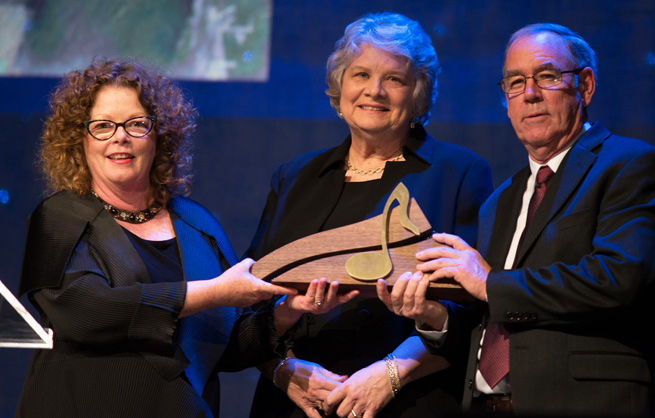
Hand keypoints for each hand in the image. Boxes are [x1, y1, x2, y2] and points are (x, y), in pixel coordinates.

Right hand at [182, 259, 297, 315]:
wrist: (215, 294)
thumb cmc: (228, 280)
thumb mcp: (240, 266)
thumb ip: (251, 262)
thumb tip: (255, 262)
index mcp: (258, 287)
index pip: (276, 289)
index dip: (287, 290)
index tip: (296, 290)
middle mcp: (257, 296)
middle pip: (269, 292)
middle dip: (271, 287)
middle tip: (272, 281)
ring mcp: (251, 302)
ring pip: (261, 296)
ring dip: (261, 290)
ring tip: (253, 282)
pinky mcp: (245, 304)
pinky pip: (253, 298)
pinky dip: (253, 293)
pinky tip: (245, 288)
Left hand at [274, 278, 358, 334]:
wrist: (295, 305)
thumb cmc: (311, 296)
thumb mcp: (323, 294)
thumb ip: (330, 288)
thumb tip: (339, 275)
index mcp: (331, 303)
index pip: (342, 300)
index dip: (349, 296)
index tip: (356, 291)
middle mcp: (325, 306)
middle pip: (330, 298)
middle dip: (333, 290)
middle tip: (336, 283)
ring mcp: (315, 306)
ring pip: (320, 297)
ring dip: (322, 288)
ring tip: (323, 279)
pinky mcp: (306, 304)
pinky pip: (311, 295)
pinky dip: (313, 288)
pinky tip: (315, 281)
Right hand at [276, 358, 347, 417]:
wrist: (284, 372)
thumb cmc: (302, 368)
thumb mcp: (318, 368)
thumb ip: (332, 375)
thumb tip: (345, 377)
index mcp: (320, 380)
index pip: (338, 388)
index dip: (345, 390)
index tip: (350, 390)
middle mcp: (316, 392)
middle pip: (334, 399)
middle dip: (341, 400)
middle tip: (346, 400)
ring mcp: (310, 400)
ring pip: (326, 407)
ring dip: (333, 408)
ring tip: (338, 406)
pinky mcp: (304, 405)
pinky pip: (313, 415)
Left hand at [324, 360, 390, 417]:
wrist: (390, 372)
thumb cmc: (372, 372)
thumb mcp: (355, 376)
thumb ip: (345, 386)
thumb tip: (337, 396)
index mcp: (347, 386)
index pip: (329, 400)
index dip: (326, 407)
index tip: (328, 410)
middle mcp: (353, 395)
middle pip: (339, 413)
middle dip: (340, 413)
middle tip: (344, 410)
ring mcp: (363, 403)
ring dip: (351, 417)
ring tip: (354, 412)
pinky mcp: (373, 409)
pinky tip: (363, 416)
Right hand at [376, 272, 446, 330]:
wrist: (433, 314)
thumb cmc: (419, 301)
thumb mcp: (406, 296)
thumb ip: (401, 288)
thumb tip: (401, 274)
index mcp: (393, 306)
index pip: (383, 298)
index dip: (381, 290)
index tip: (381, 280)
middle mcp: (399, 310)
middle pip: (396, 294)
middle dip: (402, 281)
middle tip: (408, 273)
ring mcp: (409, 312)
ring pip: (408, 294)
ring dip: (414, 281)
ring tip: (419, 274)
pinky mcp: (419, 311)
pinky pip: (419, 295)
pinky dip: (422, 285)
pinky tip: (425, 279)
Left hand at [415, 233, 490, 300]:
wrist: (494, 287)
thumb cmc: (486, 280)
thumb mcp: (477, 265)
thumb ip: (467, 261)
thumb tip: (456, 263)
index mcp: (470, 252)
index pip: (455, 239)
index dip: (444, 236)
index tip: (434, 236)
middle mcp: (466, 255)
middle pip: (443, 250)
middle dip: (429, 252)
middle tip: (419, 255)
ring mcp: (463, 263)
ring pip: (440, 261)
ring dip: (428, 264)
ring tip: (420, 267)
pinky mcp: (460, 272)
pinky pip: (443, 272)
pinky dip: (435, 275)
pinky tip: (430, 278)